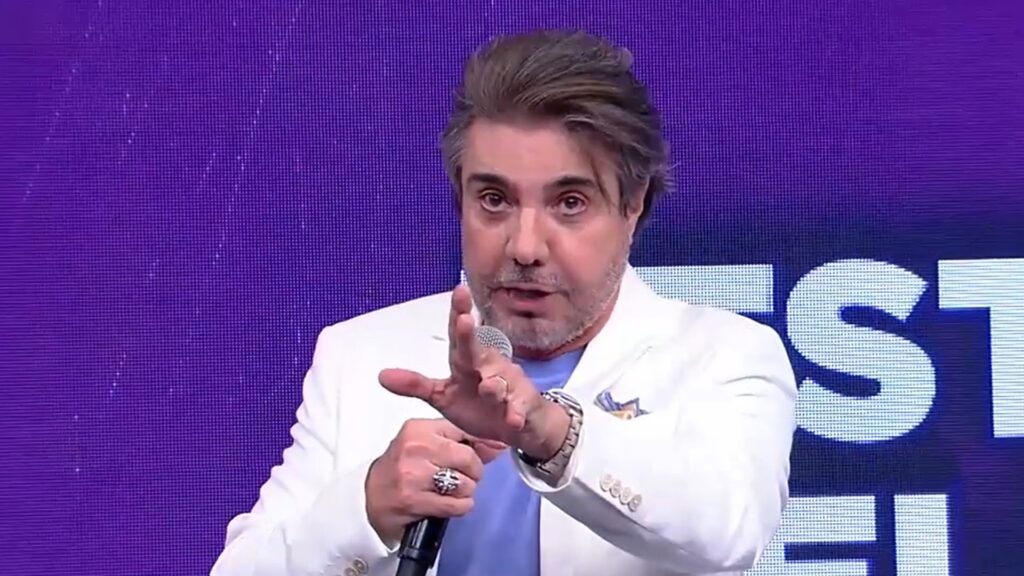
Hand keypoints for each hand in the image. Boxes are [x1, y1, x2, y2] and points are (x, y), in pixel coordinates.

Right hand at [364, 418, 504, 543]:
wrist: (370, 498)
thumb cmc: (402, 469)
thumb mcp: (426, 446)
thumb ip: (460, 442)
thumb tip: (499, 445)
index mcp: (419, 429)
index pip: (464, 431)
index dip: (476, 447)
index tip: (477, 456)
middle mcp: (415, 448)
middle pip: (468, 458)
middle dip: (473, 472)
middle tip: (464, 478)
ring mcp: (413, 475)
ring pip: (465, 484)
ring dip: (466, 492)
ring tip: (452, 492)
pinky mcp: (414, 501)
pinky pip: (457, 505)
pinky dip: (460, 507)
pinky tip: (449, 505)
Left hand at [378, 285, 555, 448]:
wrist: (519, 428)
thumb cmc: (479, 406)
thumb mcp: (443, 397)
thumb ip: (416, 385)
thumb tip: (381, 375)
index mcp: (467, 361)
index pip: (459, 334)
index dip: (458, 311)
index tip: (458, 289)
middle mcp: (488, 366)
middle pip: (477, 349)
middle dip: (470, 335)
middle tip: (464, 320)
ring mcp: (507, 385)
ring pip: (499, 380)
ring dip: (493, 384)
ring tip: (487, 388)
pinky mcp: (522, 405)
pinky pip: (519, 407)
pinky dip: (516, 412)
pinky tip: (513, 419)